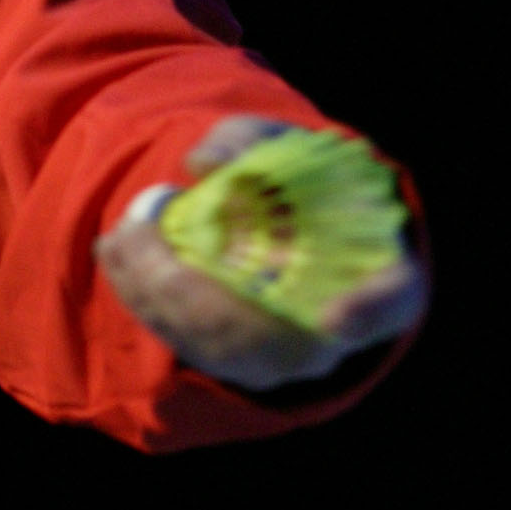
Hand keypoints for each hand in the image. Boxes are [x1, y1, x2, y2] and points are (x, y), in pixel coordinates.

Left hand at [93, 116, 427, 392]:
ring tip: (118, 235)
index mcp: (386, 274)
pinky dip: (146, 302)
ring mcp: (292, 356)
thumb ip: (248, 142)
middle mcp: (342, 331)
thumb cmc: (299, 185)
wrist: (295, 230)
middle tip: (139, 227)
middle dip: (189, 288)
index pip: (392, 299)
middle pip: (267, 332)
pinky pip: (191, 346)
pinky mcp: (246, 366)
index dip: (370, 310)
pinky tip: (118, 256)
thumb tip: (202, 161)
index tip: (334, 318)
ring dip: (153, 291)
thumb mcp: (284, 147)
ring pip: (218, 346)